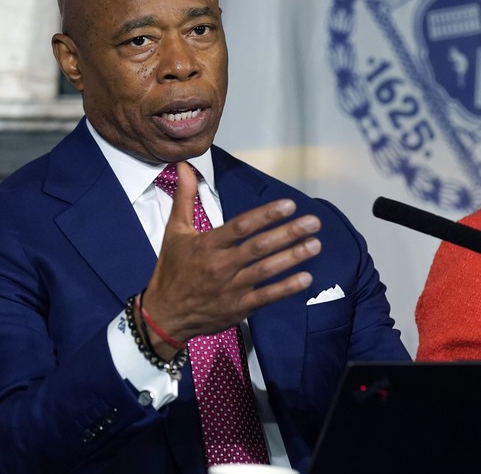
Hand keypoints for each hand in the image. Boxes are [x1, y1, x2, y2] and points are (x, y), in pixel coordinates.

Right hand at [141, 162, 321, 357]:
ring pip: (266, 270)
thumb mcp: (174, 231)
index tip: (289, 205)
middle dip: (288, 233)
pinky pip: (265, 297)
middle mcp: (221, 265)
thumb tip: (184, 166)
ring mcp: (231, 288)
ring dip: (293, 257)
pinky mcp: (237, 308)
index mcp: (207, 244)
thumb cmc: (172, 269)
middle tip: (313, 222)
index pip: (241, 226)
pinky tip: (305, 277)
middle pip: (259, 247)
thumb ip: (184, 198)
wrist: (165, 314)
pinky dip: (286, 288)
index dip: (266, 215)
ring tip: (315, 244)